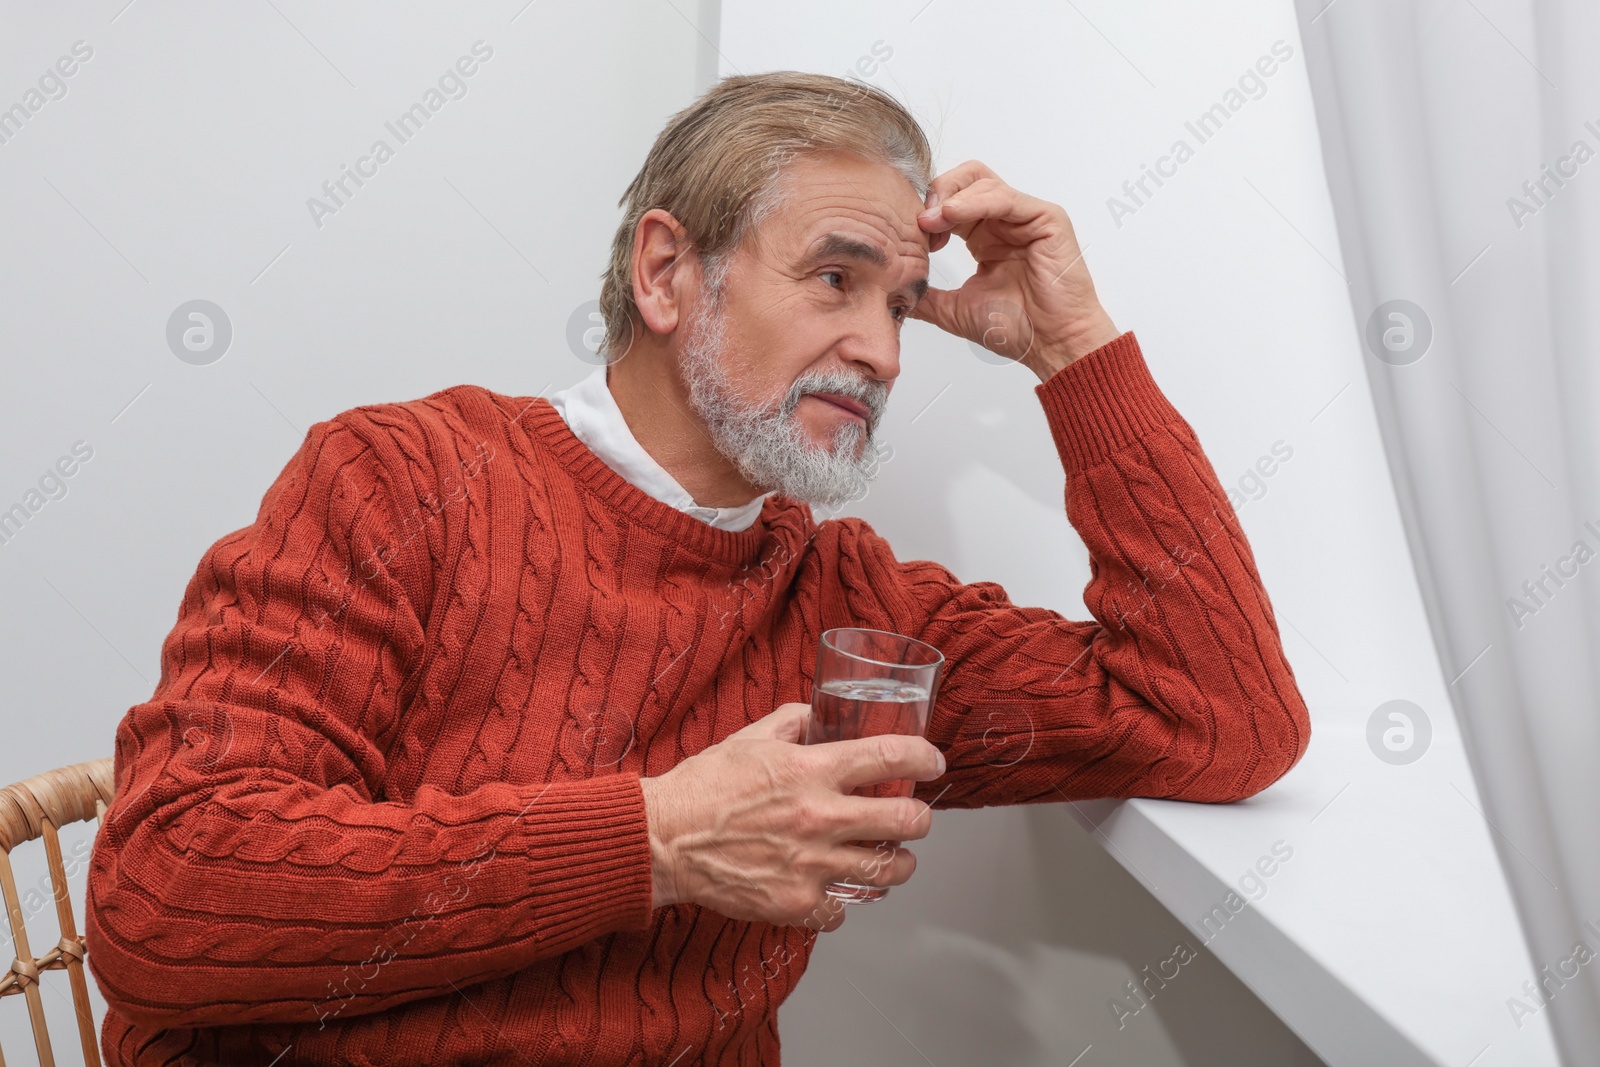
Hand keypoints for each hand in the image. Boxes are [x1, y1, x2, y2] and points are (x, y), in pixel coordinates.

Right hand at [640, 702, 944, 932]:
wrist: (663, 839)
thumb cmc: (703, 787)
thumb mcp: (749, 737)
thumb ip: (792, 722)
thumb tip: (818, 714)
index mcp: (811, 770)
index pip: (890, 756)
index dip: (924, 756)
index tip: (933, 761)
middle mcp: (819, 816)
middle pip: (906, 821)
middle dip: (920, 818)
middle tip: (915, 817)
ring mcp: (810, 864)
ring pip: (888, 870)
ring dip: (898, 863)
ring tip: (893, 859)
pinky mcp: (795, 902)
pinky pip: (843, 910)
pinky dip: (844, 902)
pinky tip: (837, 890)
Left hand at [910, 159, 1120, 379]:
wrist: (1050, 345)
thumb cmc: (1017, 329)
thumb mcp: (955, 309)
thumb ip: (928, 297)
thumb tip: (895, 295)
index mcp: (984, 238)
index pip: (950, 201)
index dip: (927, 210)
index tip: (910, 235)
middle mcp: (1004, 222)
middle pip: (965, 179)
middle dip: (937, 192)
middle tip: (920, 220)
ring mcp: (1026, 217)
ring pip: (982, 180)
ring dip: (951, 197)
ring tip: (932, 221)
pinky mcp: (1046, 218)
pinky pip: (1005, 196)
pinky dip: (976, 200)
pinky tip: (952, 215)